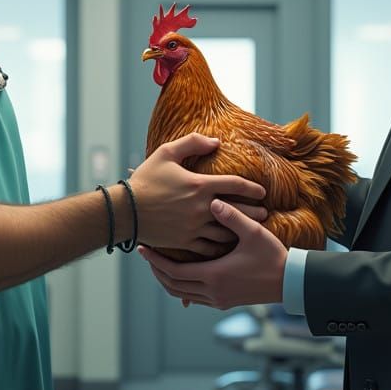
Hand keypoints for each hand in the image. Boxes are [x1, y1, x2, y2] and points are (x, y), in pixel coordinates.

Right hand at [129, 134, 266, 255]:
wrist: (126, 210)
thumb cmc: (145, 180)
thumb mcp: (166, 152)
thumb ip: (193, 143)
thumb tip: (216, 141)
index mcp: (200, 185)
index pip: (236, 185)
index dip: (252, 188)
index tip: (261, 192)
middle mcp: (202, 208)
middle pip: (238, 211)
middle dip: (254, 212)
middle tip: (264, 214)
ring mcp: (194, 227)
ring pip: (226, 233)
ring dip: (240, 231)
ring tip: (248, 230)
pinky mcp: (185, 242)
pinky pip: (210, 248)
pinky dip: (221, 247)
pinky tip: (227, 246)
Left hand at [138, 198, 286, 308]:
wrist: (289, 282)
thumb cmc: (272, 256)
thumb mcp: (253, 232)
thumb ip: (232, 216)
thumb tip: (213, 200)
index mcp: (215, 275)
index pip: (174, 271)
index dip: (156, 260)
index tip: (143, 248)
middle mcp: (213, 291)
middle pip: (172, 285)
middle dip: (157, 270)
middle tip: (146, 254)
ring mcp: (218, 299)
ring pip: (182, 293)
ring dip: (168, 280)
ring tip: (159, 263)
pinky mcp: (224, 302)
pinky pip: (195, 297)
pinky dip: (183, 286)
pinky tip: (181, 273)